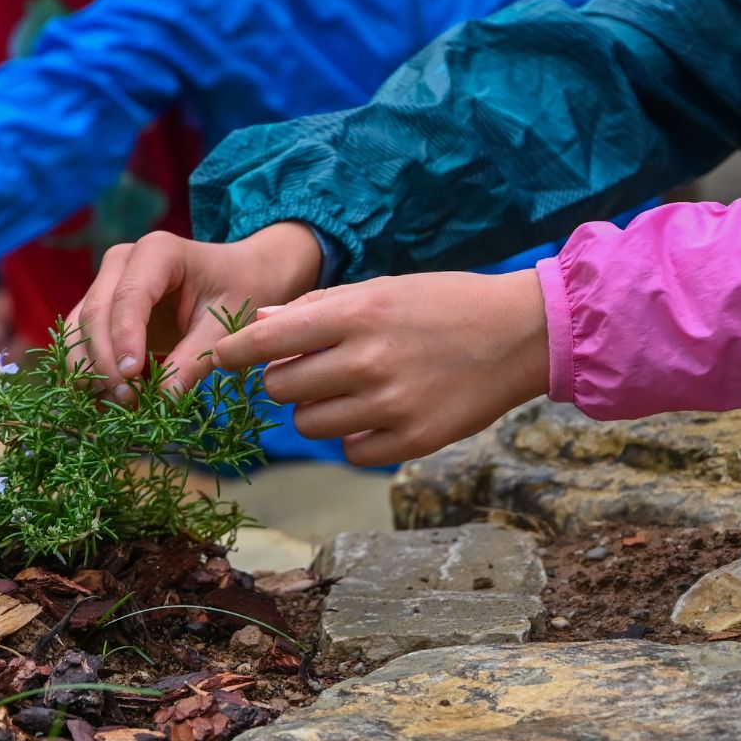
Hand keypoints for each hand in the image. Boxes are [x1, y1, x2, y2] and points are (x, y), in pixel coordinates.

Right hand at [66, 223, 320, 401]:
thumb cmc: (236, 292)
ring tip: (116, 403)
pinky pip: (81, 339)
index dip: (125, 337)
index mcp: (157, 251)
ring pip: (79, 327)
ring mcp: (105, 283)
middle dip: (105, 360)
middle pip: (96, 312)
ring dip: (89, 367)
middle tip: (126, 399)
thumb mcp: (226, 324)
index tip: (131, 376)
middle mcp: (121, 262)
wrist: (236, 277)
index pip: (130, 296)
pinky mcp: (100, 308)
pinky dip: (87, 369)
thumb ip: (195, 358)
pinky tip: (102, 398)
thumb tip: (164, 398)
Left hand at [213, 270, 550, 465]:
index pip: (269, 340)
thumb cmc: (442, 304)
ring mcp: (391, 405)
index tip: (222, 358)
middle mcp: (369, 361)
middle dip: (285, 380)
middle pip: (281, 389)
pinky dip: (353, 437)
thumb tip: (257, 325)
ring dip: (317, 409)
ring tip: (352, 389)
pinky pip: (348, 452)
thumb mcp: (380, 288)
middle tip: (313, 368)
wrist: (519, 335)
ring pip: (308, 424)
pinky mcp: (413, 442)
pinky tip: (377, 413)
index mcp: (358, 315)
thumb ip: (317, 308)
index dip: (236, 352)